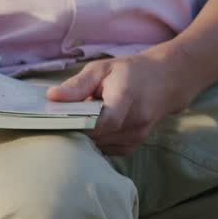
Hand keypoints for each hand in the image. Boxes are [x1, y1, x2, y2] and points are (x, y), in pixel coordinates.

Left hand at [46, 48, 200, 155]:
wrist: (165, 81)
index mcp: (126, 97)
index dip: (80, 125)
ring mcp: (136, 136)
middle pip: (98, 136)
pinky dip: (95, 141)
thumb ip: (77, 85)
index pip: (103, 121)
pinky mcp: (133, 145)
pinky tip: (90, 129)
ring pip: (99, 146)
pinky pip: (106, 150)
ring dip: (84, 137)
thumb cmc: (129, 72)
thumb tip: (52, 97)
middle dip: (75, 131)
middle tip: (57, 122)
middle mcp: (135, 121)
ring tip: (75, 122)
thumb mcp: (101, 69)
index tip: (59, 121)